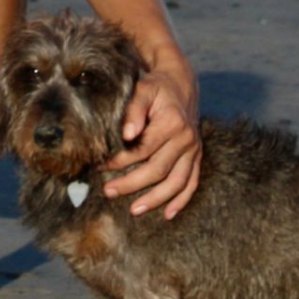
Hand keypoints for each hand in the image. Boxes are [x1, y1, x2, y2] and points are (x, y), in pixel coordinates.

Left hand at [102, 68, 201, 219]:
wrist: (182, 84)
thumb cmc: (157, 88)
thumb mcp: (143, 90)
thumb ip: (133, 110)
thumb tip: (125, 135)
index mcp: (172, 123)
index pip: (143, 150)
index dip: (120, 161)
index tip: (100, 167)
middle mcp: (186, 139)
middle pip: (158, 170)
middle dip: (132, 184)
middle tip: (108, 192)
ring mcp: (194, 150)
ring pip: (176, 182)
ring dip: (156, 199)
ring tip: (134, 210)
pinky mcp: (197, 156)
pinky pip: (192, 182)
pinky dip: (181, 200)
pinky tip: (167, 214)